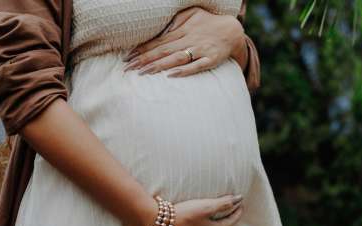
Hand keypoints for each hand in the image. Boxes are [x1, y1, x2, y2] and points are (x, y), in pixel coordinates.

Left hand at [123, 6, 246, 76]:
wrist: (232, 30)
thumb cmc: (208, 22)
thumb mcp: (191, 13)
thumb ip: (175, 21)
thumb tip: (160, 31)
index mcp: (182, 30)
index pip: (158, 42)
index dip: (142, 50)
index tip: (128, 57)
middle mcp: (189, 40)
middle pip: (163, 51)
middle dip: (144, 60)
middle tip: (128, 68)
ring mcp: (200, 51)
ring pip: (176, 59)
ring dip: (159, 66)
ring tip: (143, 73)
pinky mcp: (210, 60)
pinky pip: (196, 67)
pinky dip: (184, 71)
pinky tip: (171, 75)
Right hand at [163, 194, 243, 225]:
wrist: (156, 224)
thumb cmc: (182, 214)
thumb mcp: (204, 206)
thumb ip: (223, 203)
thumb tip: (239, 199)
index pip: (230, 222)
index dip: (237, 213)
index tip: (241, 206)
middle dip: (226, 222)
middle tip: (229, 213)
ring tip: (214, 224)